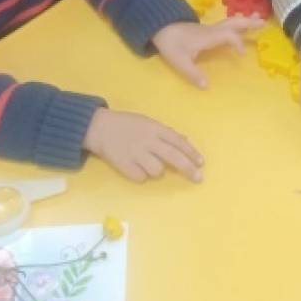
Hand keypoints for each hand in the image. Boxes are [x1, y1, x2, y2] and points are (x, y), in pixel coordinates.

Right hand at [84, 108, 203, 182]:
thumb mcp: (148, 122)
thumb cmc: (126, 124)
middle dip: (188, 169)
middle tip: (198, 179)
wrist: (99, 127)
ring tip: (148, 164)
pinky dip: (141, 175)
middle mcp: (148, 141)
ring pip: (158, 171)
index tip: (201, 163)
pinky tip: (135, 167)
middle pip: (174, 157)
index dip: (191, 153)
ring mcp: (136, 153)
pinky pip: (141, 177)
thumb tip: (185, 141)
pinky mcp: (124, 165)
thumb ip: (166, 132)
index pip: (178, 142)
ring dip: (158, 171)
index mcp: (155, 128)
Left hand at [152, 17, 263, 87]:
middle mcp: (211, 30)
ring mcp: (209, 29)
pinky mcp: (205, 30)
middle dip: (248, 23)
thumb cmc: (170, 43)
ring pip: (230, 22)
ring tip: (258, 19)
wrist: (158, 26)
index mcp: (208, 37)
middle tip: (264, 22)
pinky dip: (236, 25)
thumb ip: (193, 74)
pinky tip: (240, 27)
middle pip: (234, 23)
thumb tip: (207, 86)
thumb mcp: (179, 61)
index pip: (229, 36)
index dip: (237, 43)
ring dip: (244, 21)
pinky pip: (225, 25)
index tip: (241, 55)